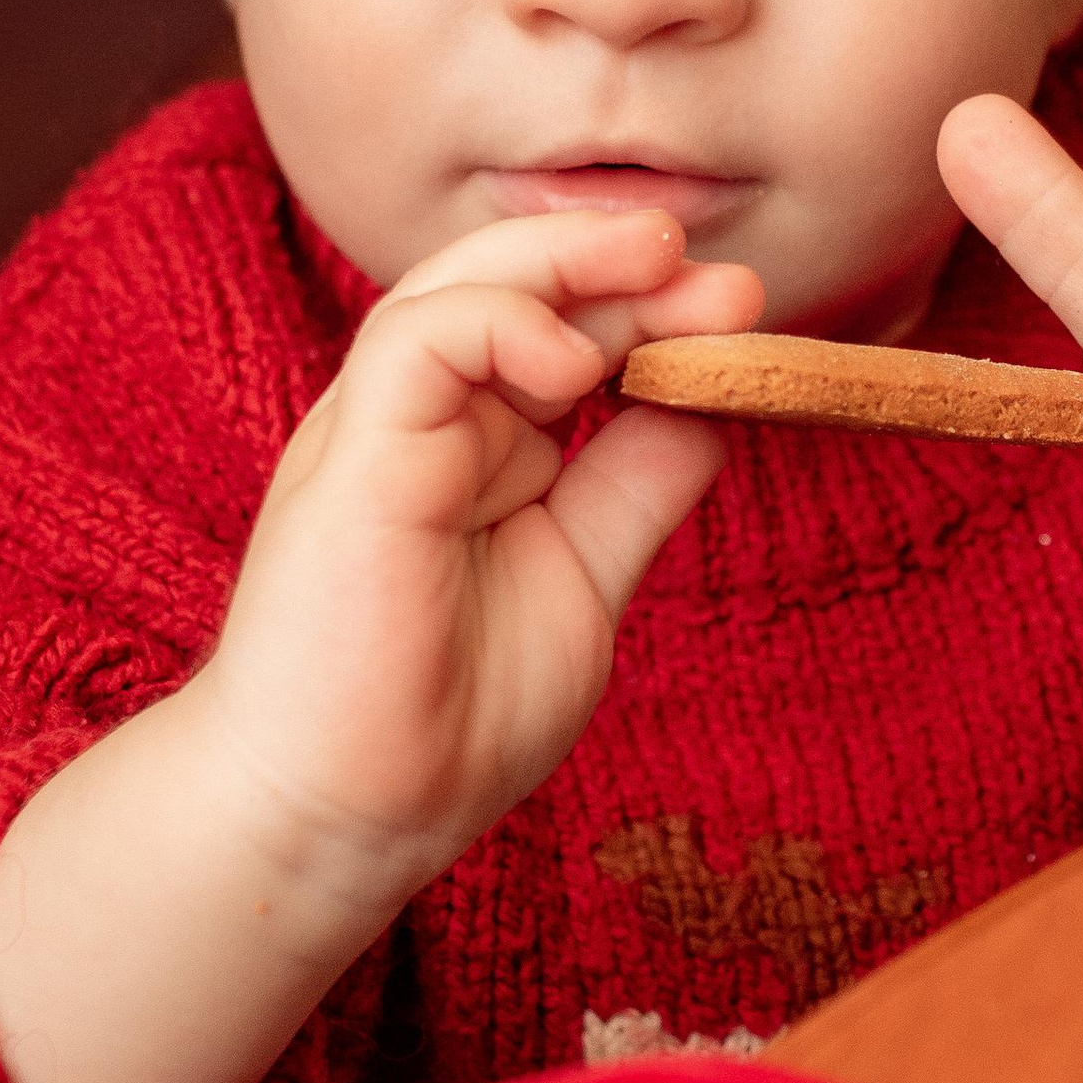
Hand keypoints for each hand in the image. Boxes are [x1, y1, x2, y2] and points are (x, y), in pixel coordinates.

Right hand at [194, 205, 762, 890]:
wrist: (341, 819)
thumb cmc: (442, 721)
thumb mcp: (580, 577)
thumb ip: (633, 486)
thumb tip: (712, 399)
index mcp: (475, 442)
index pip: (563, 331)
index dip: (653, 309)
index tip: (742, 314)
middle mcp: (423, 420)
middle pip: (517, 290)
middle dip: (627, 266)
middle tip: (727, 277)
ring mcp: (381, 431)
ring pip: (457, 286)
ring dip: (567, 262)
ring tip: (662, 264)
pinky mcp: (351, 458)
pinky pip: (416, 343)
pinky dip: (501, 325)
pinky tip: (576, 360)